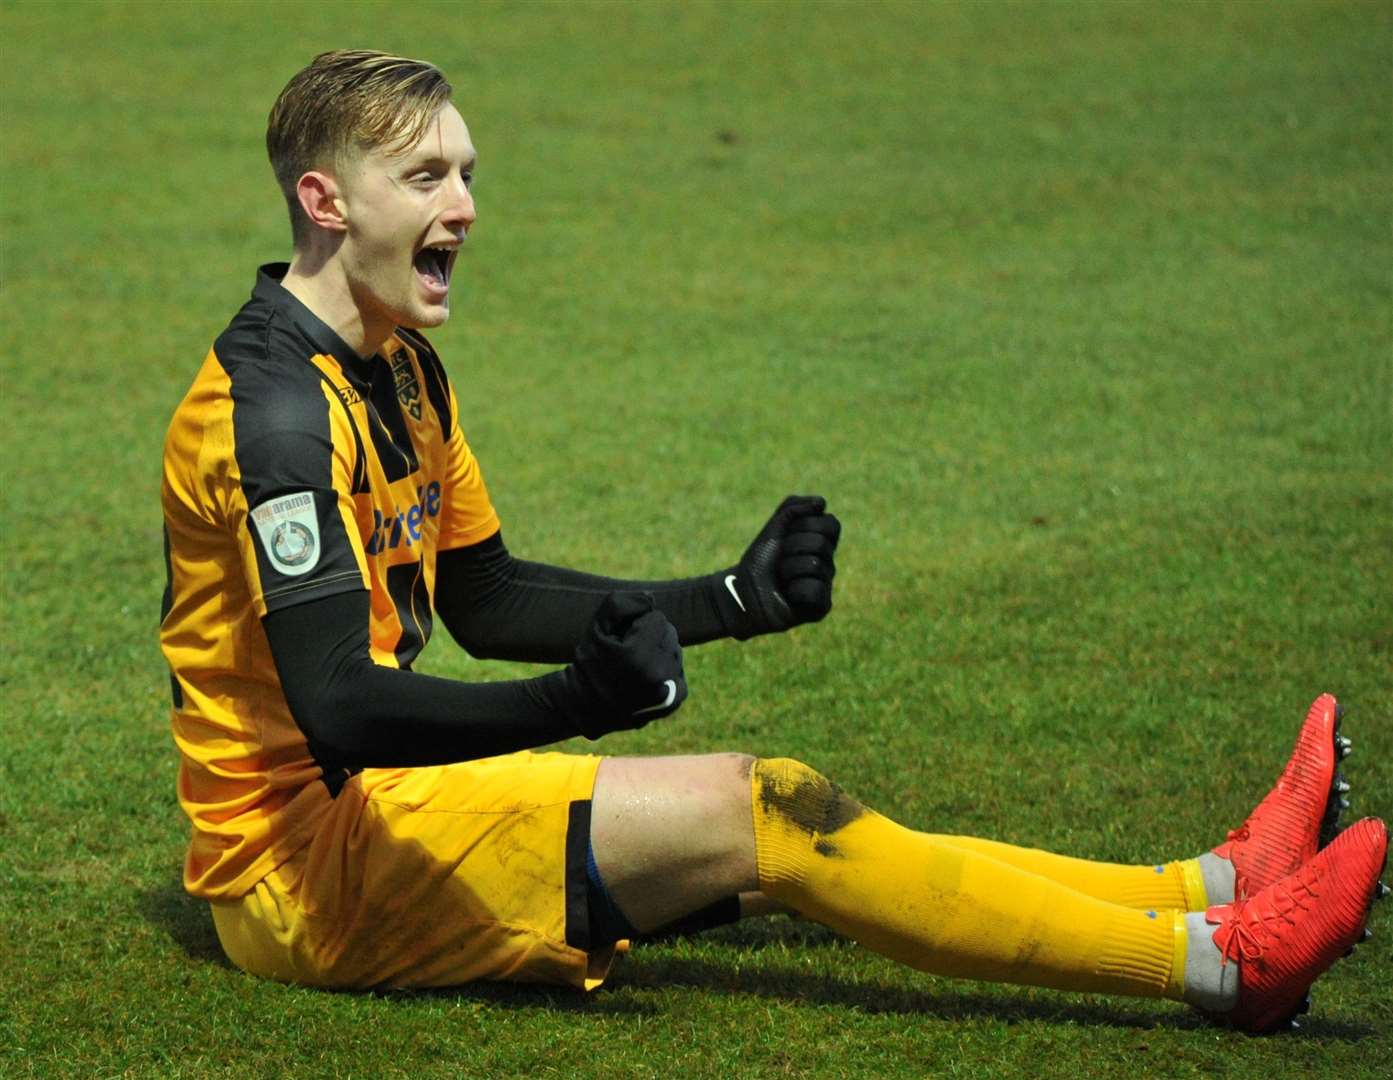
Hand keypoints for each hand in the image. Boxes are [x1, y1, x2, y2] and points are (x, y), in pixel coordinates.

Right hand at [565, 592, 687, 737]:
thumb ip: (620, 604)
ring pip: (675, 651)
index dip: (637, 625)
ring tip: (635, 667)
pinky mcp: (674, 701)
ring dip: (659, 652)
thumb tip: (651, 599)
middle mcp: (656, 675)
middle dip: (650, 636)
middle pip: (669, 633)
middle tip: (627, 653)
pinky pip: (679, 671)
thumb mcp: (596, 627)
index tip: (621, 640)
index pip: (657, 618)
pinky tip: (646, 678)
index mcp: (636, 655)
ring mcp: (667, 691)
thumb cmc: (591, 662)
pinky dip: (666, 670)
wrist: (587, 707)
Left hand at [716, 495, 840, 639]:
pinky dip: (795, 590)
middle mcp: (827, 562)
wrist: (742, 592)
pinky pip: (815, 590)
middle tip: (778, 560)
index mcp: (821, 543)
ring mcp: (826, 584)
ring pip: (814, 564)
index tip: (785, 535)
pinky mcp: (821, 606)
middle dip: (791, 547)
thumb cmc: (760, 561)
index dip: (805, 525)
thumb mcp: (774, 527)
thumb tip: (821, 503)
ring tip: (780, 579)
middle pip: (821, 542)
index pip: (831, 523)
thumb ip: (794, 507)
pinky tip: (788, 596)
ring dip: (787, 569)